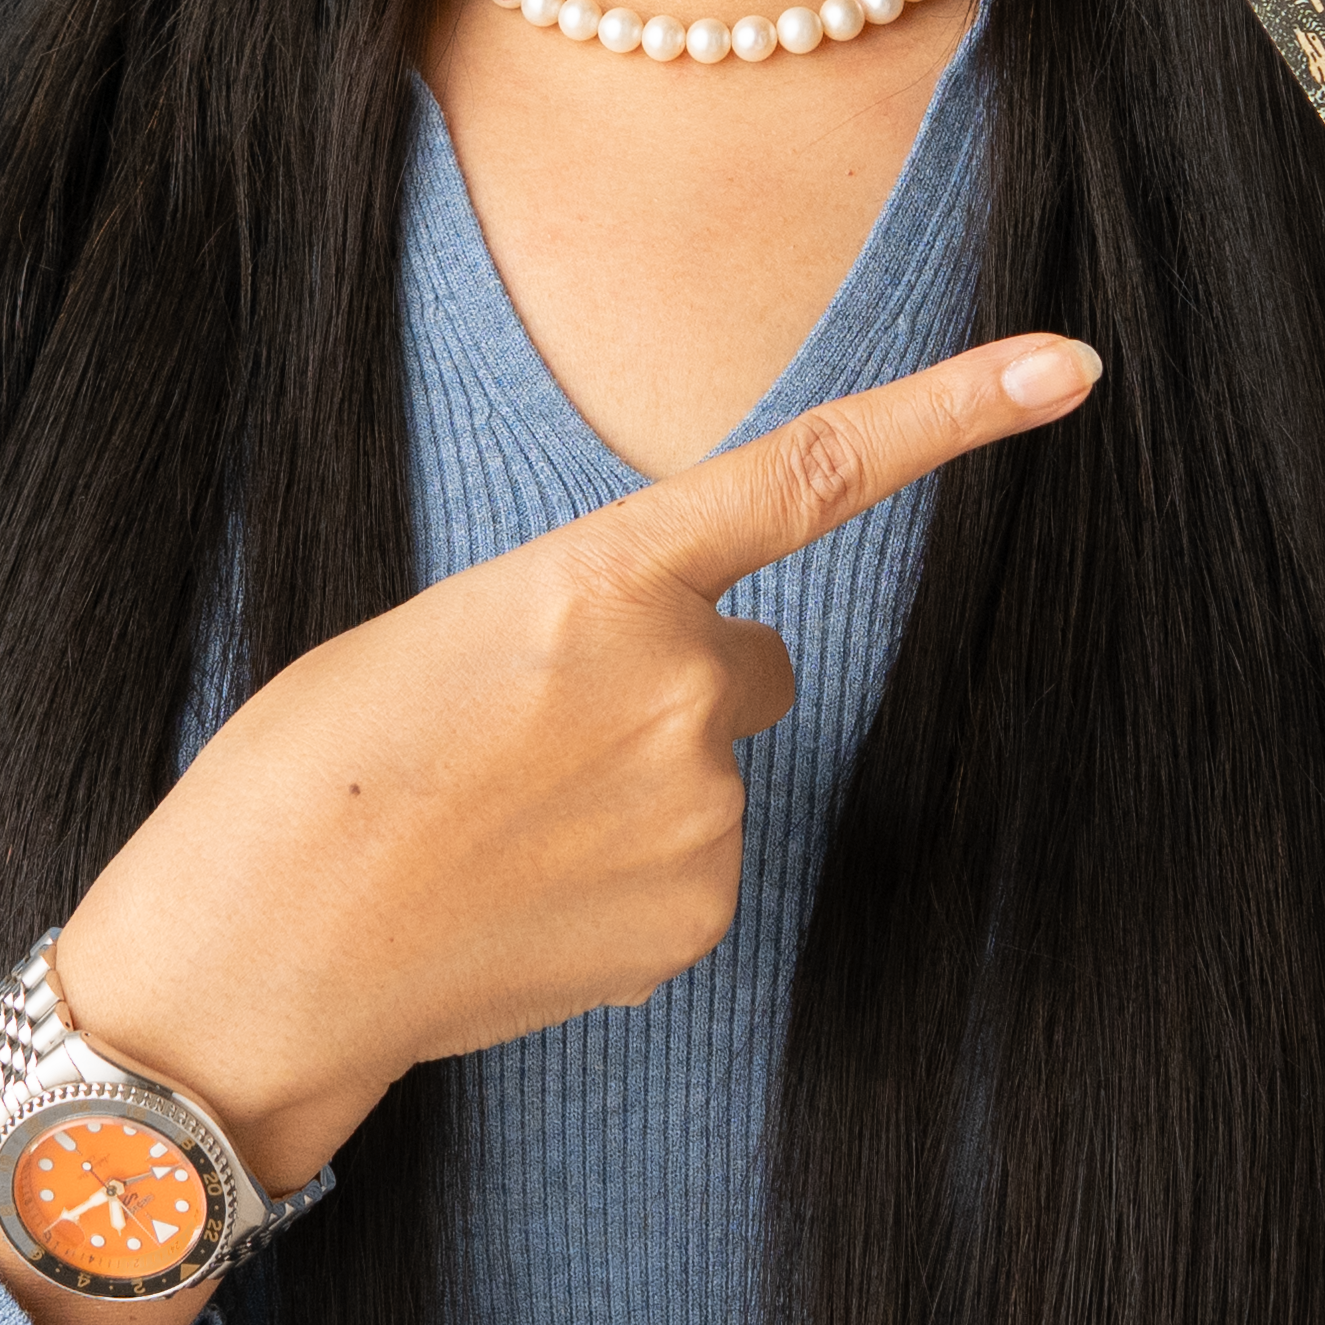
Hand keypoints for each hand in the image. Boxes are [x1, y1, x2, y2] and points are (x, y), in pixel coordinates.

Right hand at [47, 329, 1104, 1199]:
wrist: (256, 960)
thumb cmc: (318, 766)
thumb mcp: (446, 629)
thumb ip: (591, 620)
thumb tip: (681, 678)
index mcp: (603, 576)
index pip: (812, 471)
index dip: (954, 413)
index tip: (1068, 364)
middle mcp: (682, 684)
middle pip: (746, 658)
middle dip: (671, 682)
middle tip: (526, 735)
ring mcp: (699, 811)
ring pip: (711, 769)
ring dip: (634, 785)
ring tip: (495, 824)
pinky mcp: (694, 917)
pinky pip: (690, 865)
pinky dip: (624, 875)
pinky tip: (519, 894)